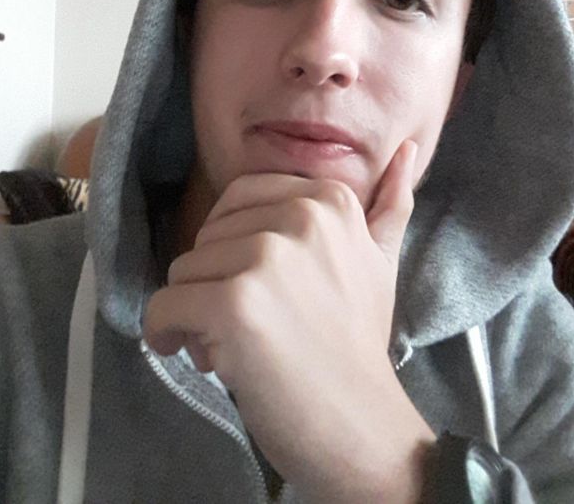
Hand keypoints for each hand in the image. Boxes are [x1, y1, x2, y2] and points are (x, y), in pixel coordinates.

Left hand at [144, 140, 433, 501]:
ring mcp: (267, 257)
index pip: (237, 200)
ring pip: (183, 270)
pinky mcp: (234, 302)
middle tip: (257, 326)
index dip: (236, 249)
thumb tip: (410, 147)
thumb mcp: (380, 260)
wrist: (362, 426)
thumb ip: (390, 202)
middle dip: (217, 283)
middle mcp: (299, 217)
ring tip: (239, 346)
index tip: (263, 290)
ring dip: (196, 313)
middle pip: (208, 238)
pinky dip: (166, 335)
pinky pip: (163, 305)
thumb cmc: (358, 343)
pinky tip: (200, 356)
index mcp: (329, 198)